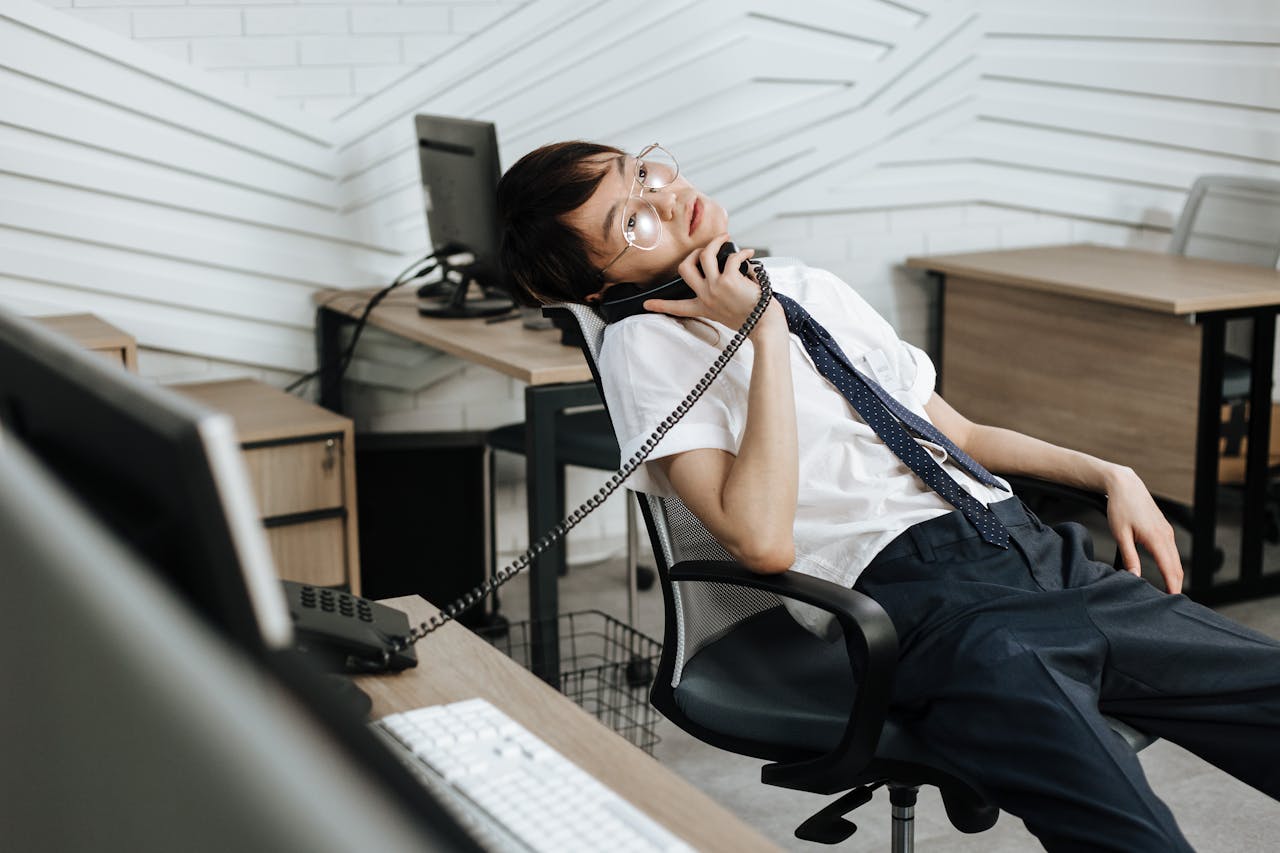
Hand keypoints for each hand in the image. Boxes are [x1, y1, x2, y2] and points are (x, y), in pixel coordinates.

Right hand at [642, 234, 763, 329]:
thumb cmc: (752, 319)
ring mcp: (716, 288)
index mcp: (704, 308)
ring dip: (716, 242)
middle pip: (684, 268)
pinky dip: (743, 253)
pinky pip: (732, 257)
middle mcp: (706, 297)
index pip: (676, 307)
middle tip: (705, 249)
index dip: (659, 305)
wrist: (765, 327)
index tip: (645, 304)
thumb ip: (720, 296)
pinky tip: (750, 254)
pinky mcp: (729, 280)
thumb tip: (727, 267)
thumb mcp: (728, 312)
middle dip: (692, 253)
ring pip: (705, 255)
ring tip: (726, 239)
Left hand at [1105, 466, 1182, 593]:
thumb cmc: (1120, 507)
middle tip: (1172, 604)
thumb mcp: (1120, 534)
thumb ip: (1129, 557)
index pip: (1170, 569)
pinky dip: (1172, 565)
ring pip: (1176, 560)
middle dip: (1176, 585)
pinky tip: (1167, 573)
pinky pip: (1172, 552)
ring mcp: (1167, 532)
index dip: (1172, 587)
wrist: (1126, 485)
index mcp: (1157, 538)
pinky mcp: (1164, 530)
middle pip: (1177, 567)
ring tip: (1170, 593)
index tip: (1172, 602)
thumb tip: (1134, 576)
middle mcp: (1166, 536)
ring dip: (1175, 576)